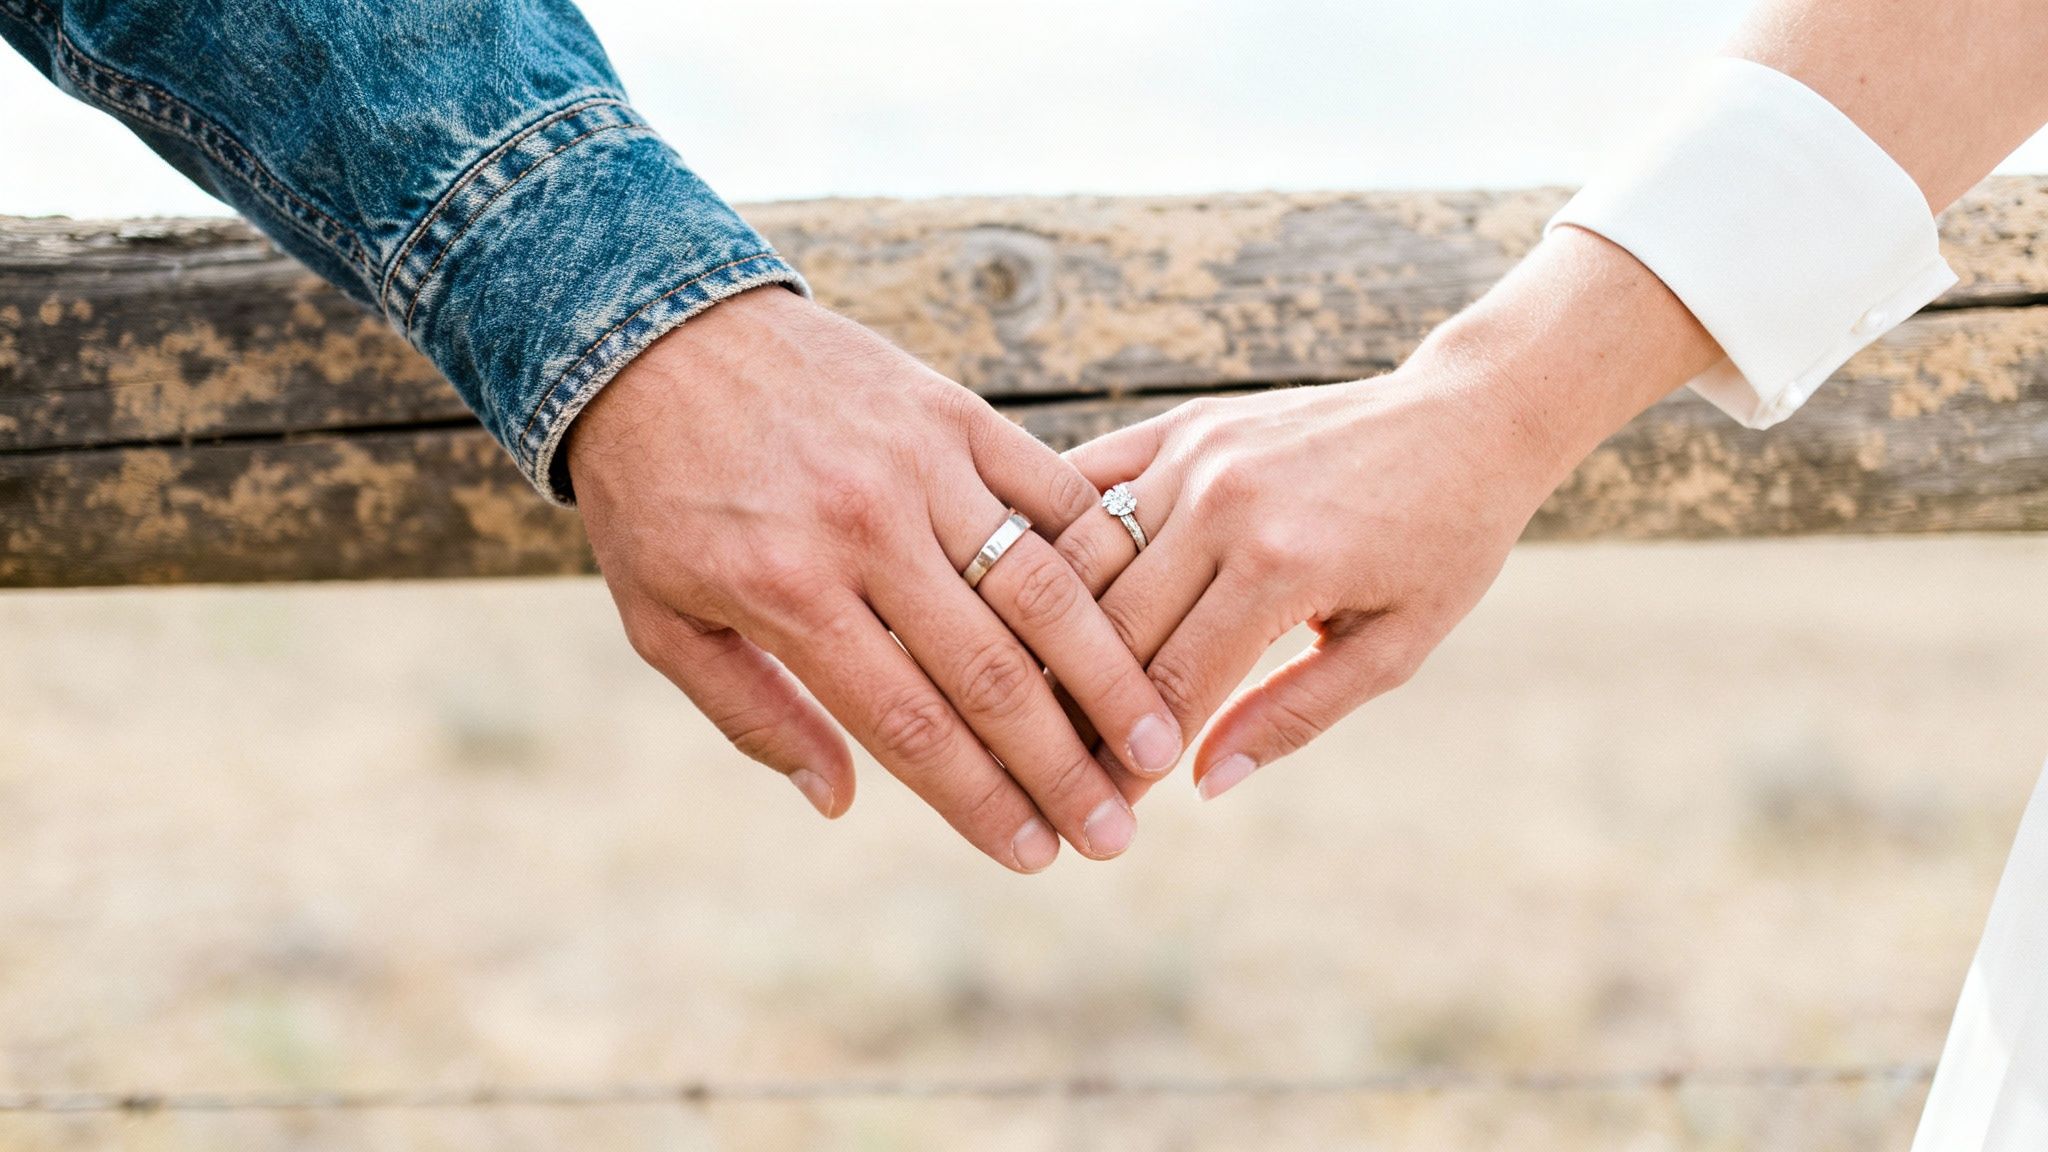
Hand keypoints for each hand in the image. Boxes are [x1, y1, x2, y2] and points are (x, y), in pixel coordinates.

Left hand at [567, 287, 1181, 870]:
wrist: (653, 328)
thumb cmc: (655, 491)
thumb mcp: (661, 618)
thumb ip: (752, 713)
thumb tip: (840, 802)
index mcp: (788, 591)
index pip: (910, 724)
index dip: (980, 802)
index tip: (1033, 856)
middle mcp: (865, 528)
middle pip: (992, 673)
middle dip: (1061, 767)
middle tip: (1113, 833)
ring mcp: (918, 462)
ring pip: (1041, 586)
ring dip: (1106, 675)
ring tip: (1154, 742)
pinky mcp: (952, 410)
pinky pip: (1049, 488)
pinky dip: (1098, 556)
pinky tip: (1136, 616)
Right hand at [1052, 228, 1720, 798]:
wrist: (1470, 416)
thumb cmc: (1443, 544)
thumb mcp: (1392, 648)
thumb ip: (1294, 715)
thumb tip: (1202, 784)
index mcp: (1281, 567)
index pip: (1172, 685)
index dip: (1128, 760)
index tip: (1098, 813)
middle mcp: (1222, 503)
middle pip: (1109, 628)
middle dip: (1075, 709)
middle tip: (1048, 766)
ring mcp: (1194, 454)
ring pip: (1080, 558)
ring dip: (1048, 631)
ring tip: (1031, 691)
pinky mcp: (1182, 423)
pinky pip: (1087, 480)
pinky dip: (1050, 537)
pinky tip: (1028, 590)